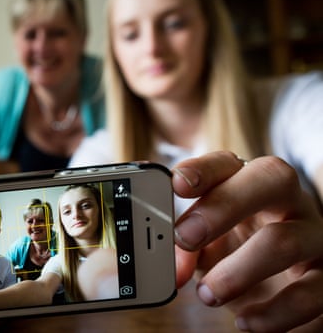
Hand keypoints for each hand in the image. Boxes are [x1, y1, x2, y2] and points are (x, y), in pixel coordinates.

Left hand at [172, 151, 322, 331]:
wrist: (282, 284)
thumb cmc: (238, 248)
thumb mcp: (208, 241)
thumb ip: (186, 246)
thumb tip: (172, 268)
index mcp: (250, 183)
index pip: (230, 162)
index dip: (203, 169)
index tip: (177, 184)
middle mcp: (289, 202)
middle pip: (271, 180)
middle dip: (224, 206)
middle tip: (185, 237)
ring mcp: (313, 237)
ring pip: (285, 241)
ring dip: (238, 271)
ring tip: (208, 294)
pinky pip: (309, 295)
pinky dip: (273, 313)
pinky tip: (246, 321)